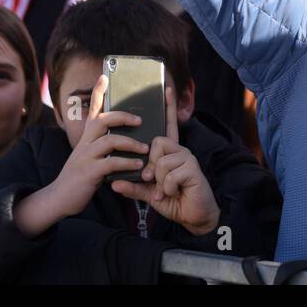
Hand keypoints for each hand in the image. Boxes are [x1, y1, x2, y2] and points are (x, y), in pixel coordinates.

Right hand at [45, 75, 148, 219]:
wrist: (60, 198)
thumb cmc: (80, 176)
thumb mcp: (88, 155)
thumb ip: (101, 144)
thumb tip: (120, 135)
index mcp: (86, 137)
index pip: (92, 110)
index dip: (98, 93)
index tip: (104, 76)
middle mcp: (85, 143)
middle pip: (102, 120)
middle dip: (123, 116)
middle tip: (140, 119)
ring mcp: (86, 157)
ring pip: (109, 141)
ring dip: (131, 143)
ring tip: (146, 148)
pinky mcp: (90, 172)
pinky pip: (111, 163)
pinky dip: (127, 163)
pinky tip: (138, 166)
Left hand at [111, 82, 219, 234]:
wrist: (193, 217)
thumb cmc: (173, 201)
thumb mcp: (149, 193)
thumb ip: (132, 186)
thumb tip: (113, 182)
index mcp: (170, 153)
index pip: (167, 126)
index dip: (168, 108)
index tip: (166, 88)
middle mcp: (180, 151)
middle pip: (156, 143)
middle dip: (151, 166)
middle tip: (153, 181)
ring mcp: (188, 158)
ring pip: (161, 161)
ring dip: (159, 181)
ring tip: (167, 190)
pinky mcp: (193, 168)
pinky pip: (170, 174)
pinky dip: (167, 188)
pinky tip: (175, 192)